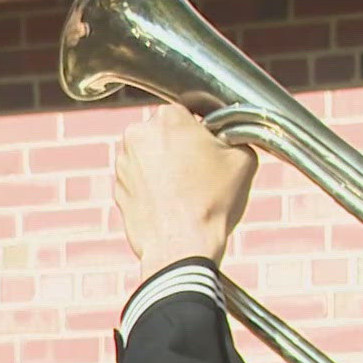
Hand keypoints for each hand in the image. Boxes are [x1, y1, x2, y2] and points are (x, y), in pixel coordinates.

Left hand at [114, 103, 258, 281]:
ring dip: (166, 169)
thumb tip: (231, 137)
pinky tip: (172, 207)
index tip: (213, 153)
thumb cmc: (212, 202)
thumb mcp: (244, 160)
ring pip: (152, 158)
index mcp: (169, 117)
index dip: (204, 134)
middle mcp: (138, 133)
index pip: (189, 114)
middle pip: (167, 135)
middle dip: (182, 149)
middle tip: (203, 175)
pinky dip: (154, 190)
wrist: (182, 248)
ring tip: (188, 195)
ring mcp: (123, 162)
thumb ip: (237, 137)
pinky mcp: (118, 190)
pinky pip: (140, 182)